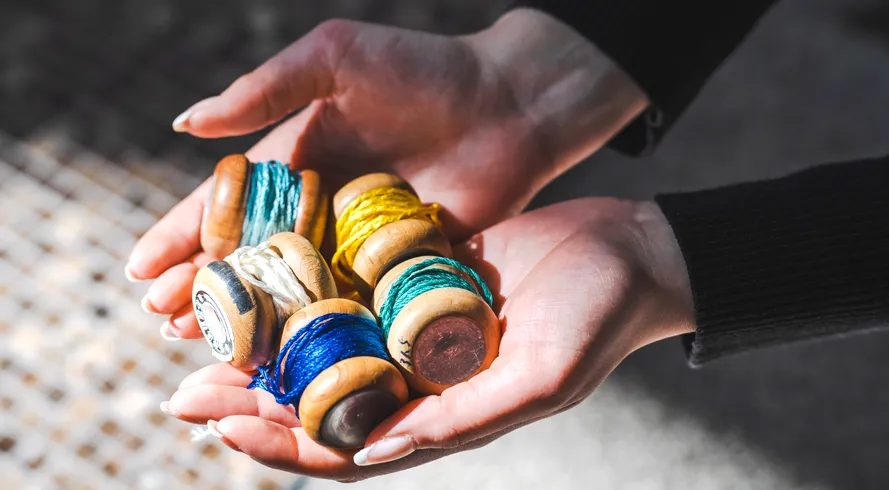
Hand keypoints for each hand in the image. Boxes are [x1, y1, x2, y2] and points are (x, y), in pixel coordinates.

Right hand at [126, 9, 645, 339]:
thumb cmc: (425, 70)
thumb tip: (185, 123)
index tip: (139, 269)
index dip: (180, 235)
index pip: (225, 204)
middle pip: (250, 257)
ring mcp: (358, 241)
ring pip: (291, 290)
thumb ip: (264, 89)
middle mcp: (320, 206)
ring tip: (202, 343)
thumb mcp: (335, 59)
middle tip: (162, 322)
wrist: (511, 104)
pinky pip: (348, 304)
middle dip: (204, 288)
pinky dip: (314, 329)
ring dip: (248, 316)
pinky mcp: (397, 266)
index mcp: (297, 159)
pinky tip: (283, 353)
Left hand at [161, 198, 693, 481]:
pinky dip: (310, 292)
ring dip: (269, 348)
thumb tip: (374, 455)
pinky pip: (354, 290)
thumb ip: (464, 420)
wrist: (631, 252)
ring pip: (326, 347)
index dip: (284, 444)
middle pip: (320, 401)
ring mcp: (416, 326)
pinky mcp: (420, 278)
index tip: (224, 425)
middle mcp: (421, 376)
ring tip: (207, 338)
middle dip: (252, 401)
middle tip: (183, 392)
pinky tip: (267, 275)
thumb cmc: (601, 319)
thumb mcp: (542, 378)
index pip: (348, 448)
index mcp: (444, 414)